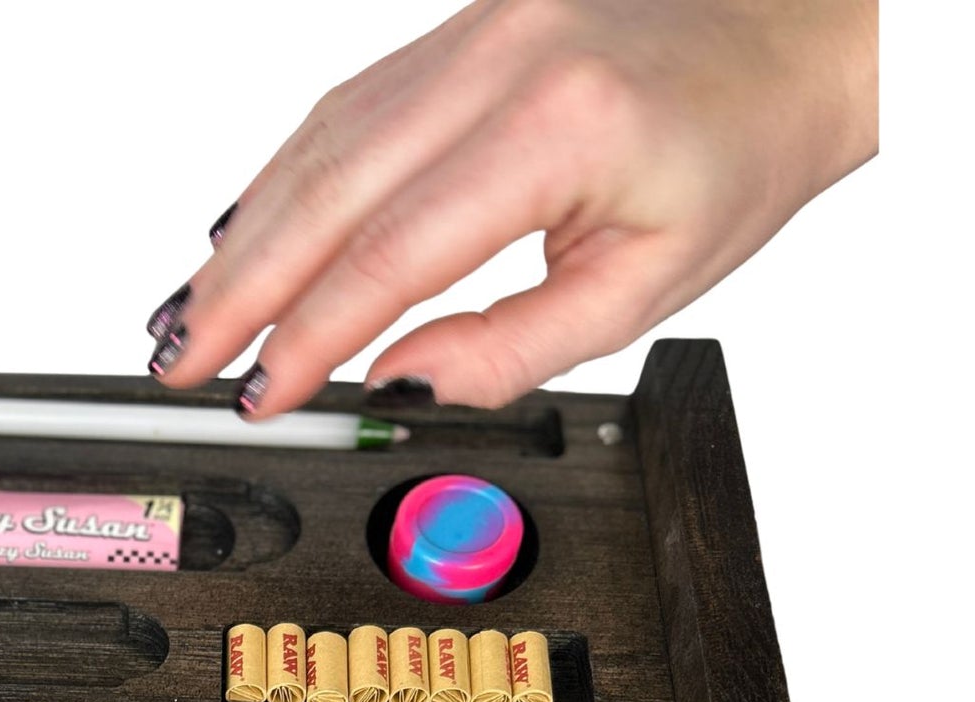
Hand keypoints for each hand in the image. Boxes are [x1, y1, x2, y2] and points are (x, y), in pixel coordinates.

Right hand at [144, 0, 877, 412]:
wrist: (793, 29)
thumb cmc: (738, 150)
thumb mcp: (647, 285)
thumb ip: (516, 346)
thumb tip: (404, 385)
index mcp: (557, 126)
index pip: (392, 252)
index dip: (309, 334)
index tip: (261, 393)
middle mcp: (501, 54)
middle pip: (327, 187)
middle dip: (239, 287)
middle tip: (181, 360)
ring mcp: (473, 27)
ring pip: (320, 138)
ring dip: (244, 233)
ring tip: (189, 312)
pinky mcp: (460, 26)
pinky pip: (346, 105)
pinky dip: (283, 175)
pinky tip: (242, 227)